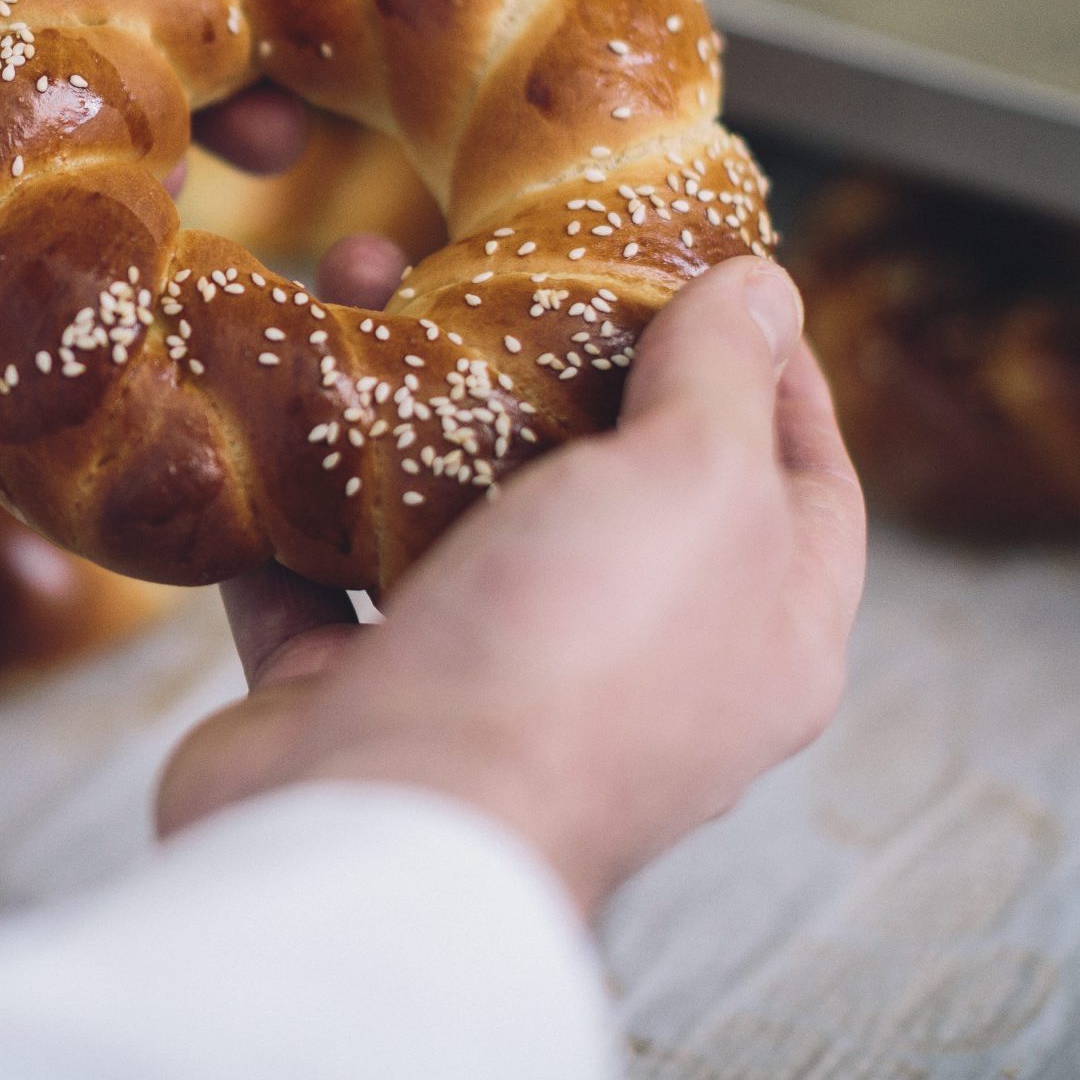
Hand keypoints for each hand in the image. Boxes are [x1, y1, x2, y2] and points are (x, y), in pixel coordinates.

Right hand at [156, 242, 865, 917]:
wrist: (385, 825)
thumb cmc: (572, 665)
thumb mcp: (695, 481)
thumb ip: (724, 377)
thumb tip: (764, 289)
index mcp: (759, 633)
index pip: (801, 479)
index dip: (772, 366)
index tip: (715, 268)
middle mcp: (633, 663)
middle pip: (609, 478)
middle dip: (550, 352)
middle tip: (501, 254)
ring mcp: (489, 680)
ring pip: (452, 506)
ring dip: (404, 395)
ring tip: (362, 277)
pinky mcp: (358, 690)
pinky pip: (322, 570)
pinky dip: (298, 490)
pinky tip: (278, 396)